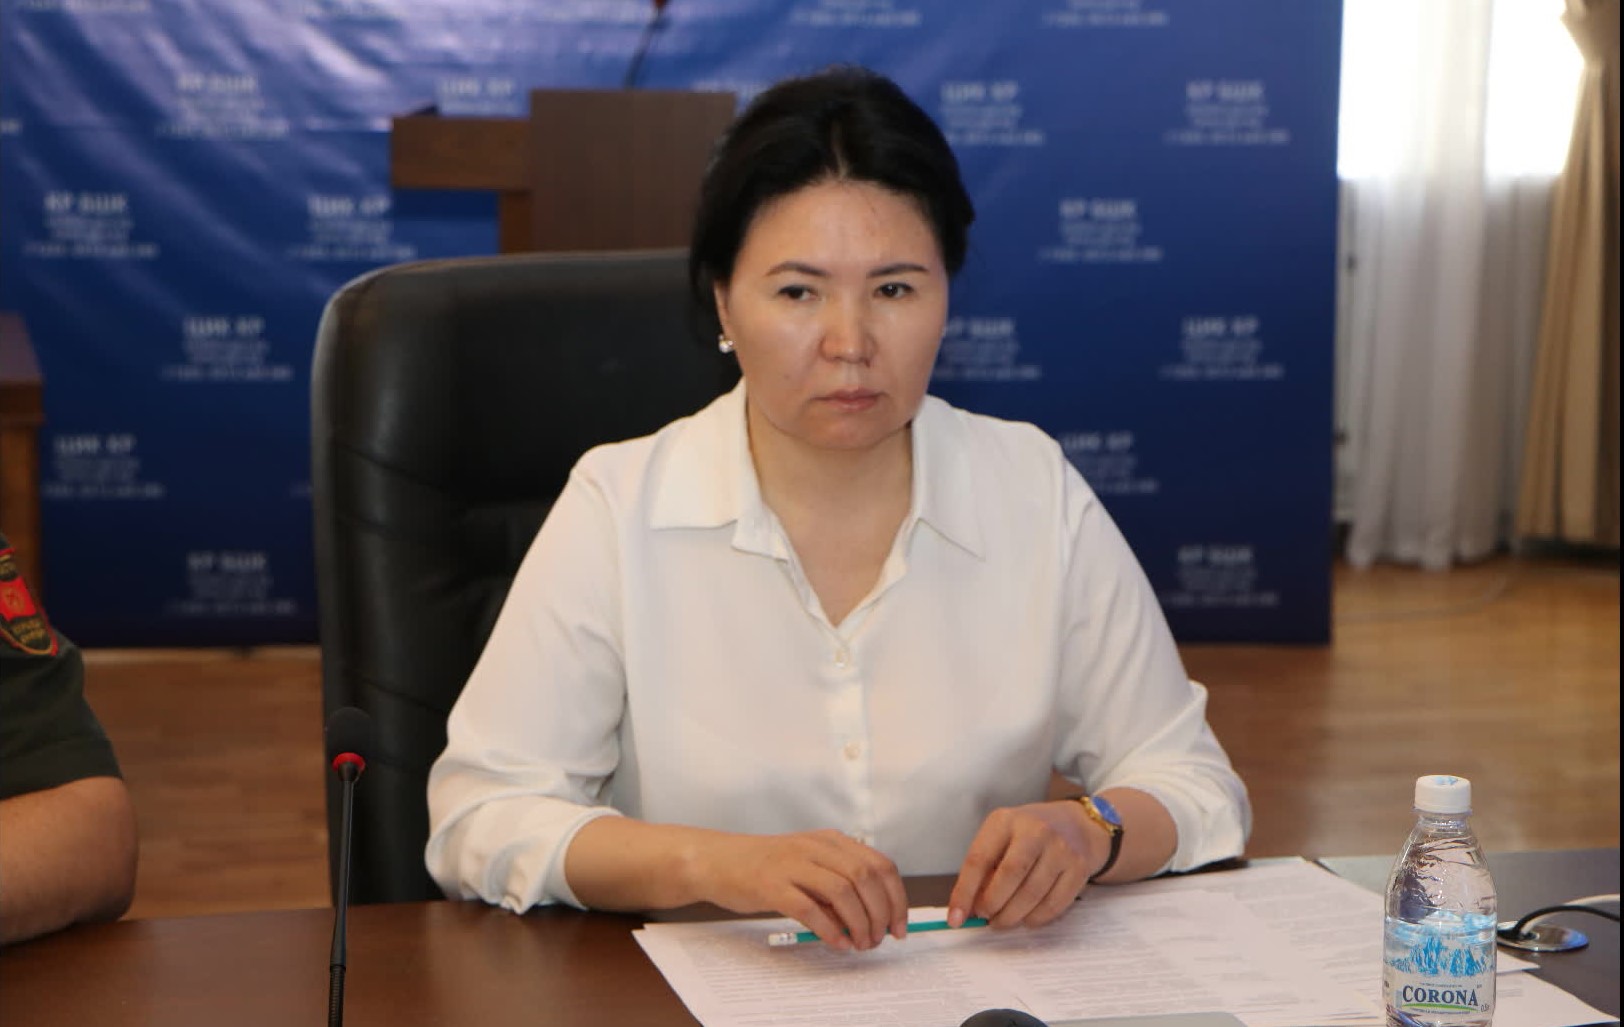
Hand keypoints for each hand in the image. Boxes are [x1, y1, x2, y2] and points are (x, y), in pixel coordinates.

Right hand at [690, 829, 907, 950]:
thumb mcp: (810, 865)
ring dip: (859, 923)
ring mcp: (793, 864)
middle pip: (865, 876)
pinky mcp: (771, 885)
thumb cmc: (768, 867)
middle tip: (880, 939)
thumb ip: (839, 884)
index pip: (880, 864)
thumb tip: (874, 919)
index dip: (896, 898)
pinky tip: (837, 943)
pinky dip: (829, 929)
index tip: (899, 925)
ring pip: (842, 891)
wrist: (720, 861)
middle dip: (881, 913)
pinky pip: (810, 909)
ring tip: (860, 944)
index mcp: (831, 840)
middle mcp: (815, 847)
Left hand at [947, 801, 1098, 929]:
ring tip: (1002, 921)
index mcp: (1005, 820)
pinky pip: (1054, 904)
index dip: (964, 892)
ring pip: (1031, 894)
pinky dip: (1036, 918)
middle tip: (985, 918)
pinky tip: (1027, 918)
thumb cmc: (1030, 835)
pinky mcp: (1078, 868)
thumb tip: (966, 908)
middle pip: (1008, 877)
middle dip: (992, 905)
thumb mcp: (1002, 837)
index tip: (955, 917)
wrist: (1078, 825)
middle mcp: (1035, 830)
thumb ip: (985, 869)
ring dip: (1012, 916)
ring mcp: (1060, 848)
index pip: (978, 859)